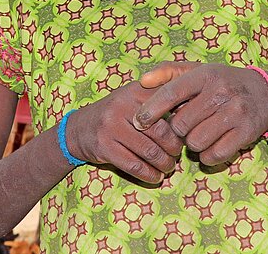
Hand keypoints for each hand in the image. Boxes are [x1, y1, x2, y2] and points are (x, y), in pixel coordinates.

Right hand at [66, 81, 183, 183]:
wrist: (78, 129)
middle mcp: (121, 106)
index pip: (166, 103)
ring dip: (164, 163)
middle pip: (161, 131)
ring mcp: (111, 127)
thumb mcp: (131, 98)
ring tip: (168, 166)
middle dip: (174, 147)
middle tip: (177, 154)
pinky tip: (155, 176)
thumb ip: (155, 100)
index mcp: (133, 91)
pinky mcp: (104, 147)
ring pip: (149, 151)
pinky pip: (134, 166)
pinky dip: (150, 175)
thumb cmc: (114, 114)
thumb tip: (190, 109)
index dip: (181, 120)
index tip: (187, 130)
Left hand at [134, 64, 267, 165]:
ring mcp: (235, 113)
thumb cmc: (219, 81)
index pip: (171, 93)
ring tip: (196, 134)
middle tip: (181, 127)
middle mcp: (220, 92)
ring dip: (190, 143)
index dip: (152, 109)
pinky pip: (214, 154)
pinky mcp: (246, 133)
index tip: (139, 121)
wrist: (264, 92)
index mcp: (203, 75)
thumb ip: (166, 73)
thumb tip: (142, 81)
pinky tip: (207, 146)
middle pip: (181, 124)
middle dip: (176, 130)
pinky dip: (206, 155)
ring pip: (195, 141)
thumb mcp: (195, 70)